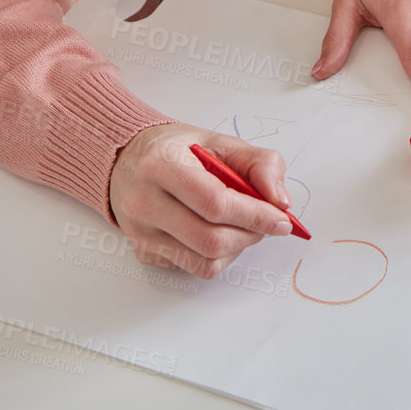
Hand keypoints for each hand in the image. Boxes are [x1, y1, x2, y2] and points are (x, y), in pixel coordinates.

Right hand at [106, 123, 294, 278]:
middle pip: (211, 239)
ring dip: (237, 248)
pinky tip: (217, 232)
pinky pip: (192, 268)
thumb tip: (280, 201)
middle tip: (266, 222)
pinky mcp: (144, 252)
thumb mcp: (221, 141)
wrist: (128, 159)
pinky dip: (217, 256)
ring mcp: (140, 233)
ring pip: (204, 261)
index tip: (282, 219)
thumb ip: (259, 163)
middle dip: (250, 234)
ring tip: (242, 226)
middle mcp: (144, 202)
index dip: (256, 215)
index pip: (215, 203)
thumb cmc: (179, 149)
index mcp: (161, 165)